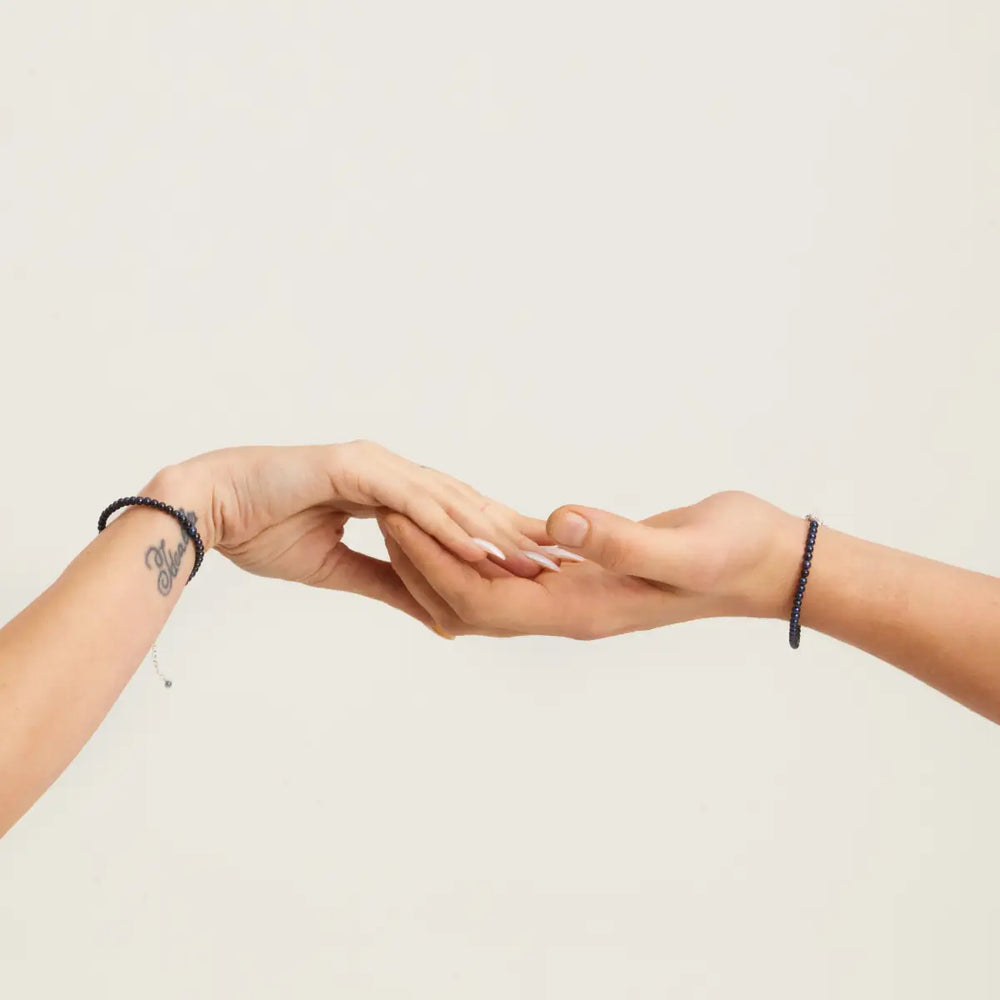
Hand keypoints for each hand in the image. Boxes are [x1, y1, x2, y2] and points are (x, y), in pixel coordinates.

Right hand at [145, 441, 553, 623]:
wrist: (208, 509)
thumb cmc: (262, 531)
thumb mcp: (340, 570)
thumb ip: (391, 584)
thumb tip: (438, 616)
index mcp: (385, 490)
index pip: (452, 517)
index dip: (492, 542)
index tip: (530, 569)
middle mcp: (388, 471)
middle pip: (462, 504)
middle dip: (509, 535)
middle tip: (554, 563)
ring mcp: (374, 464)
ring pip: (446, 501)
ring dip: (490, 533)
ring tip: (531, 562)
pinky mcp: (354, 467)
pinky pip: (411, 501)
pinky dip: (447, 526)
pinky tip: (480, 549)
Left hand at [379, 491, 806, 637]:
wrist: (766, 566)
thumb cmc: (733, 554)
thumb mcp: (683, 544)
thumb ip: (620, 539)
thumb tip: (556, 523)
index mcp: (582, 609)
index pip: (484, 597)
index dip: (434, 562)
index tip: (396, 518)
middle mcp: (569, 611)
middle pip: (471, 603)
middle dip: (421, 564)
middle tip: (381, 514)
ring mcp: (576, 598)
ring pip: (487, 593)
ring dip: (444, 560)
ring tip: (406, 519)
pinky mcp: (585, 577)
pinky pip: (514, 575)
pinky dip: (479, 555)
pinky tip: (463, 526)